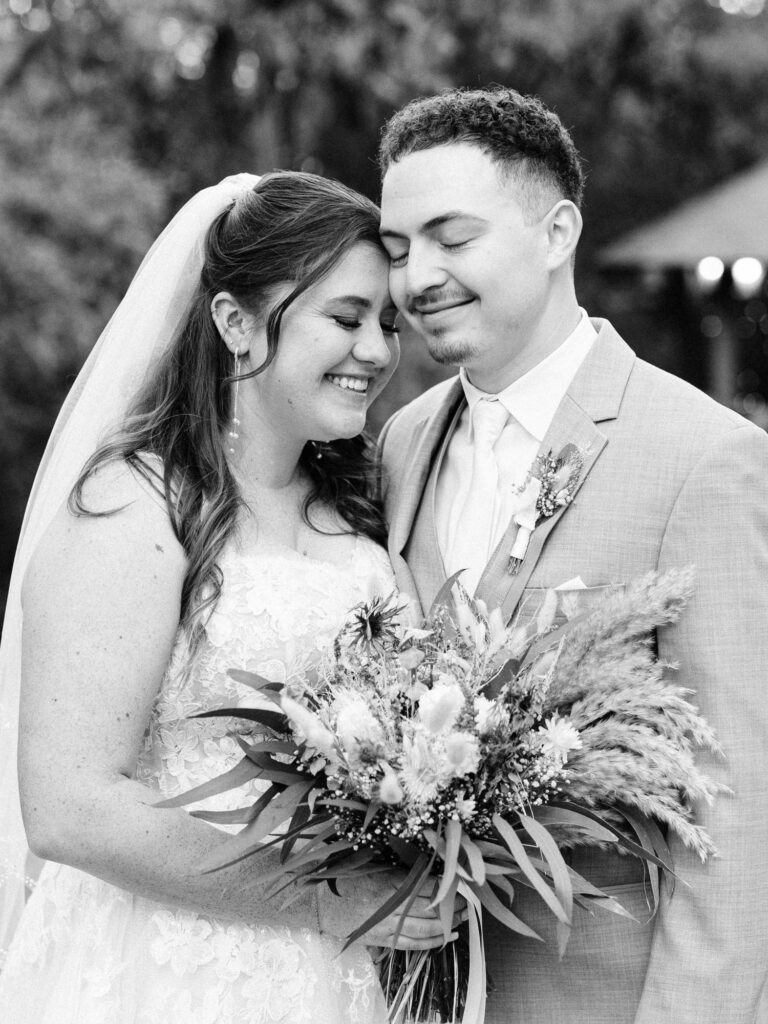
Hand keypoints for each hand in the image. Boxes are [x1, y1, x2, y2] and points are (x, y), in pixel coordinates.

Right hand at [316, 869, 467, 949]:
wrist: (315, 899)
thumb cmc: (344, 876)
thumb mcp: (372, 863)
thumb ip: (399, 867)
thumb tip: (427, 865)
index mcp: (388, 882)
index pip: (426, 886)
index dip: (446, 886)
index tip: (460, 882)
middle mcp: (389, 906)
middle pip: (429, 910)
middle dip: (451, 908)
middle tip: (467, 903)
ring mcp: (384, 925)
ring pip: (423, 930)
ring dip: (445, 926)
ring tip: (461, 920)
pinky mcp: (379, 939)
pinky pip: (409, 944)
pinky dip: (429, 943)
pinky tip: (444, 938)